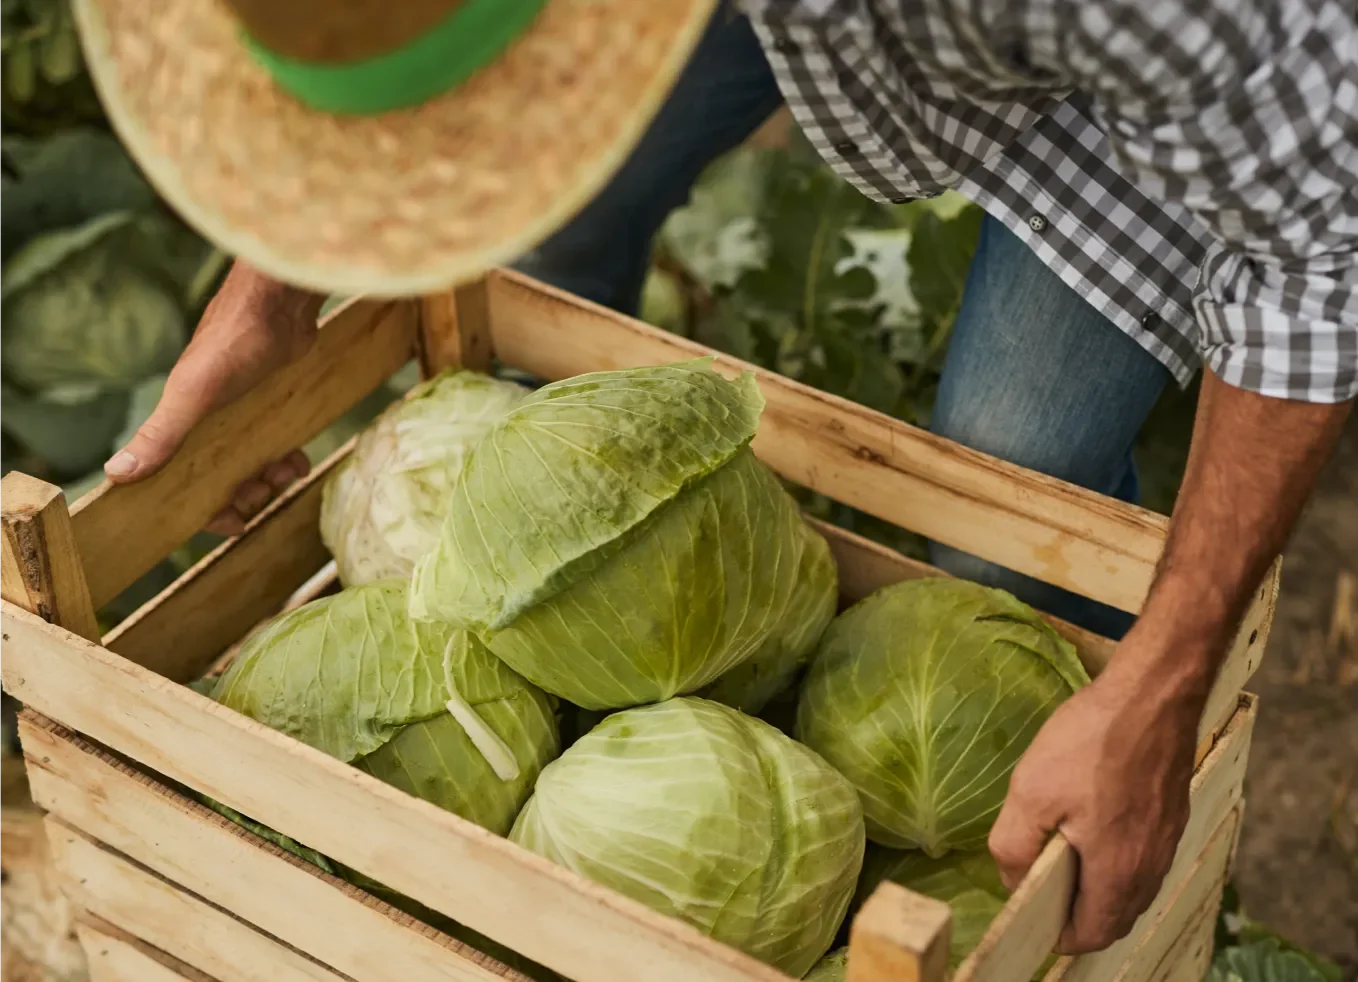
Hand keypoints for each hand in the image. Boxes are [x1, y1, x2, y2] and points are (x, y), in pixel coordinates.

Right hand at [104, 261, 324, 534]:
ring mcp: (243, 414)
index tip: (234, 523)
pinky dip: (289, 457)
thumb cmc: (233, 343)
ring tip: (287, 471)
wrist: (279, 305)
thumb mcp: (194, 393)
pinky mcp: (272, 403)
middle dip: (246, 494)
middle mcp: (209, 423)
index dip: (207, 510)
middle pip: (223, 479)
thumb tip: (115, 474)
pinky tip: (300, 458)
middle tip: (265, 490)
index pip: (185, 483)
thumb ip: (161, 434)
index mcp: (183, 425)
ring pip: (254, 463)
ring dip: (271, 477)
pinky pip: (278, 443)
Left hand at [987, 632, 1200, 954]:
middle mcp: (1150, 867)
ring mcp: (1167, 841)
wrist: (1153, 696)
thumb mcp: (1030, 792)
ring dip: (1101, 892)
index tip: (1033, 916)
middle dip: (1080, 918)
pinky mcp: (1172, 816)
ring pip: (1133, 891)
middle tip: (1044, 891)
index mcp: (1116, 872)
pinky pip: (1146, 860)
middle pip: (1116, 919)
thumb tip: (1014, 879)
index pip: (1091, 935)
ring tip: (1063, 862)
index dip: (1058, 935)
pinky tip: (1093, 832)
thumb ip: (1015, 847)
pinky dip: (1120, 864)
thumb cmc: (1090, 743)